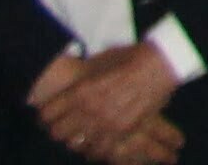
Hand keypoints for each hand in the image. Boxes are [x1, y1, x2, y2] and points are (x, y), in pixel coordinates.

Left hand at [36, 46, 178, 161]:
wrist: (160, 64)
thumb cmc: (130, 58)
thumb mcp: (99, 62)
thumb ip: (82, 79)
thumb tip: (70, 87)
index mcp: (80, 91)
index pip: (47, 115)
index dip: (46, 116)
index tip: (50, 116)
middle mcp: (89, 110)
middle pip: (57, 133)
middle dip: (59, 129)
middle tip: (65, 126)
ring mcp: (106, 123)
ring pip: (76, 144)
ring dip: (77, 139)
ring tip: (82, 134)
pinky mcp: (122, 132)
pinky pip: (99, 150)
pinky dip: (96, 147)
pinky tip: (98, 141)